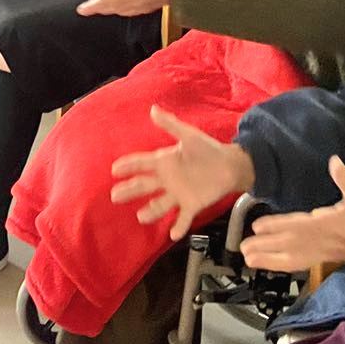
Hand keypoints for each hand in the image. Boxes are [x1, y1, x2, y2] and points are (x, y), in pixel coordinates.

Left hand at [75, 0, 175, 17]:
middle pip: (103, 2)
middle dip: (90, 7)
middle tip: (80, 10)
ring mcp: (134, 3)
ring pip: (113, 9)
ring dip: (101, 10)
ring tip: (92, 10)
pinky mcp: (141, 10)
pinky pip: (125, 11)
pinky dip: (116, 10)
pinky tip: (112, 9)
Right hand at [111, 106, 254, 240]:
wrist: (230, 165)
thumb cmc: (208, 149)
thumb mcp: (189, 135)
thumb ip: (170, 125)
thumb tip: (153, 109)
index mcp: (165, 162)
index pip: (141, 164)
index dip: (128, 166)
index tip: (114, 170)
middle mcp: (168, 180)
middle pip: (144, 186)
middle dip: (129, 191)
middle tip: (114, 196)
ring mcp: (179, 194)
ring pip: (160, 205)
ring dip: (151, 212)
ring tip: (140, 217)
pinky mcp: (193, 205)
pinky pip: (183, 218)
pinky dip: (179, 226)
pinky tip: (172, 234)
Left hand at [241, 156, 344, 276]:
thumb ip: (344, 179)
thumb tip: (335, 161)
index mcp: (325, 225)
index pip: (296, 226)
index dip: (276, 227)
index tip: (257, 227)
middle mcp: (319, 241)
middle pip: (288, 245)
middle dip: (265, 247)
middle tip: (243, 248)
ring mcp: (319, 252)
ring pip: (291, 258)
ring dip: (269, 259)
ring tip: (249, 260)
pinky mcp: (322, 257)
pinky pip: (298, 263)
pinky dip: (282, 264)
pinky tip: (270, 264)